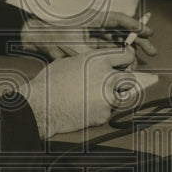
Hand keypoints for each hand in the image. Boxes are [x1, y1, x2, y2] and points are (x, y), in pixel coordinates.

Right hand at [19, 47, 136, 138]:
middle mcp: (107, 77)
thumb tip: (98, 63)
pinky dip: (99, 111)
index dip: (127, 59)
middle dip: (122, 80)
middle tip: (110, 83)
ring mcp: (107, 98)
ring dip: (112, 96)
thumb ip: (90, 62)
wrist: (41, 106)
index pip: (127, 56)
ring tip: (92, 96)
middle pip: (130, 78)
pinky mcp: (103, 115)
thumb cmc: (50, 82)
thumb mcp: (69, 62)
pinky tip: (85, 108)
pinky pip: (108, 111)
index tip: (125, 63)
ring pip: (121, 96)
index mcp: (98, 60)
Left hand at [20, 12, 155, 58]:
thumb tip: (110, 61)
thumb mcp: (74, 44)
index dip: (134, 25)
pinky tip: (128, 65)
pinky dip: (119, 57)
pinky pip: (110, 51)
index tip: (147, 31)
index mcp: (94, 18)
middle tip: (152, 50)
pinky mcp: (91, 46)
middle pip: (123, 31)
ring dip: (131, 51)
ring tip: (143, 60)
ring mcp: (94, 36)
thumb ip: (94, 53)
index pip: (118, 20)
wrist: (36, 39)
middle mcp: (97, 26)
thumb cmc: (53, 36)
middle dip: (139, 40)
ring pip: (118, 42)